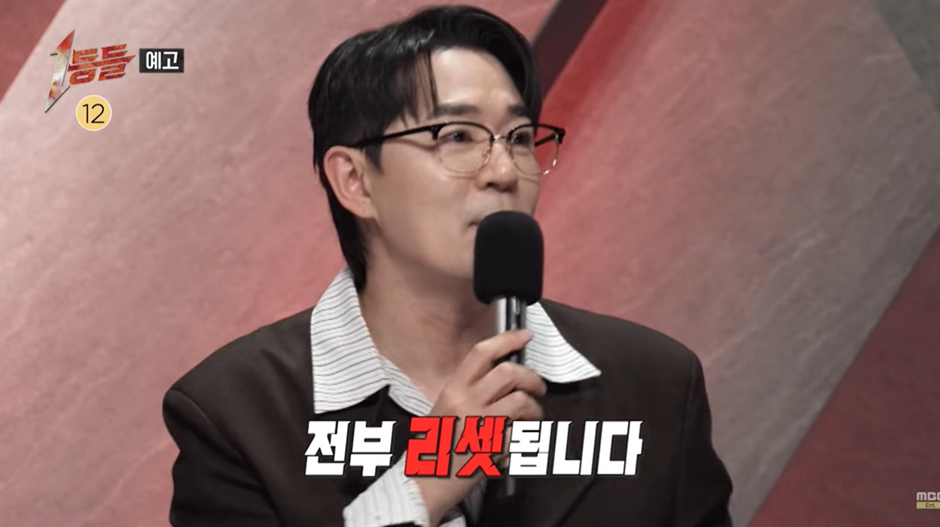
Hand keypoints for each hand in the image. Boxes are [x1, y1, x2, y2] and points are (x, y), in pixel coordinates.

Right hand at [415, 329, 545, 525]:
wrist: (425, 482)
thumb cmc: (436, 444)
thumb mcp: (446, 408)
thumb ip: (472, 389)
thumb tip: (507, 373)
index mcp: (452, 389)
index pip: (482, 353)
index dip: (507, 339)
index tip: (525, 336)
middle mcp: (465, 402)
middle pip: (508, 372)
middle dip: (531, 378)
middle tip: (538, 387)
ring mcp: (480, 424)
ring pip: (521, 401)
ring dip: (534, 408)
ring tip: (531, 417)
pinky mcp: (493, 448)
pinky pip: (520, 432)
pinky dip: (524, 435)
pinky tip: (517, 441)